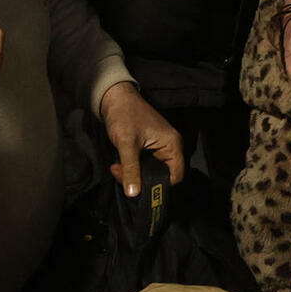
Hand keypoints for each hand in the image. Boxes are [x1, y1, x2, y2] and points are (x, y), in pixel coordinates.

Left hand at [98, 82, 186, 196]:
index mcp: (172, 145)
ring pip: (150, 172)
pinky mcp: (149, 148)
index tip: (140, 189)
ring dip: (133, 175)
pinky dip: (131, 168)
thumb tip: (133, 194)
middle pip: (162, 176)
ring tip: (117, 169)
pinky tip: (119, 166)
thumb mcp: (127, 144)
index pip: (176, 176)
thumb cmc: (124, 115)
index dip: (160, 187)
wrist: (114, 97)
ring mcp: (159, 148)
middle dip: (141, 180)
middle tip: (122, 176)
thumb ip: (131, 169)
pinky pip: (144, 165)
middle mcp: (169, 147)